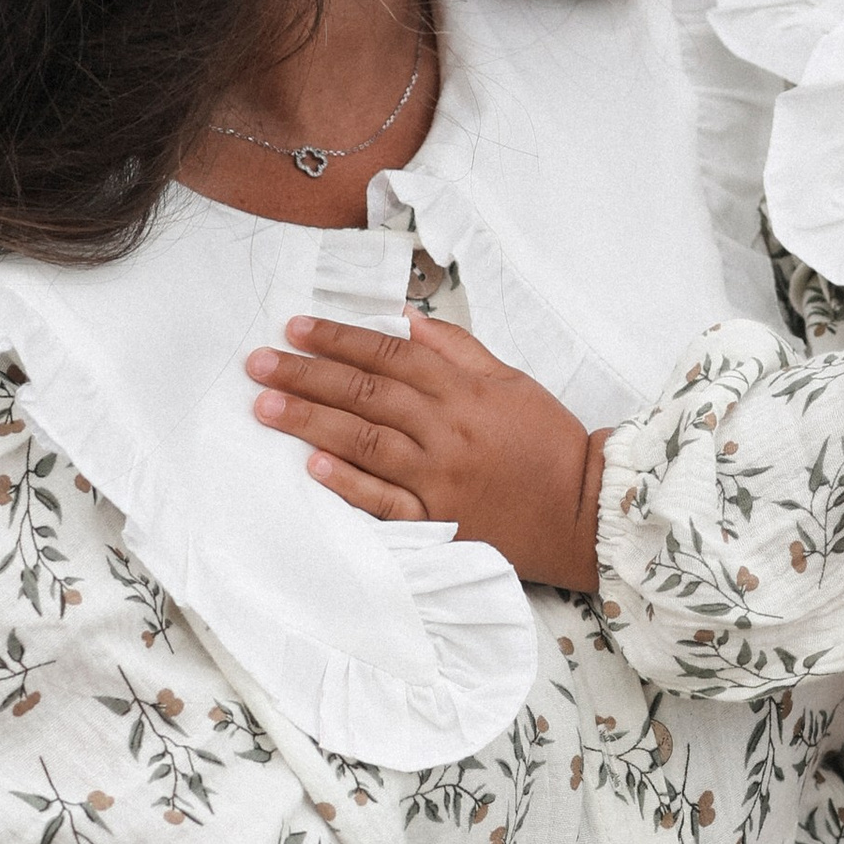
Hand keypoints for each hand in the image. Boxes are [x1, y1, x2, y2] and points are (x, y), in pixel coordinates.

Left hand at [247, 316, 606, 589]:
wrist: (583, 511)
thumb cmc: (546, 442)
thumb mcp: (509, 378)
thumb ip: (455, 348)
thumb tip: (403, 319)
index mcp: (463, 390)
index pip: (389, 353)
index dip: (338, 338)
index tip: (295, 327)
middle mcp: (447, 431)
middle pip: (366, 393)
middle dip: (307, 374)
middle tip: (259, 363)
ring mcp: (440, 479)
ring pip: (365, 443)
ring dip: (311, 422)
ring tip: (266, 406)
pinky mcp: (439, 523)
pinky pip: (385, 502)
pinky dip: (348, 483)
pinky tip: (311, 465)